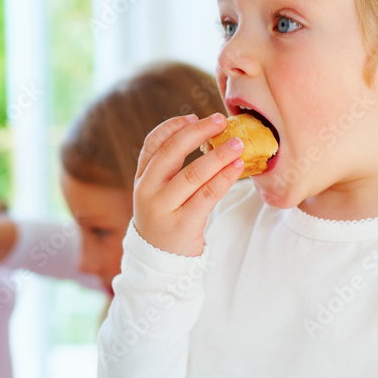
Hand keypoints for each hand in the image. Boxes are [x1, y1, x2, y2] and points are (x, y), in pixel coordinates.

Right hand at [133, 113, 244, 256]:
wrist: (159, 261)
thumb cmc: (165, 219)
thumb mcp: (157, 193)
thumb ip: (169, 168)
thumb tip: (202, 133)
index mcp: (141, 179)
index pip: (152, 144)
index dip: (173, 126)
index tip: (194, 117)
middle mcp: (147, 191)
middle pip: (171, 152)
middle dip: (198, 132)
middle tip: (220, 121)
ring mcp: (163, 209)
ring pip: (193, 174)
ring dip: (218, 155)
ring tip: (237, 144)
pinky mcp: (183, 224)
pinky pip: (207, 195)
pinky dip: (224, 178)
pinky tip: (237, 167)